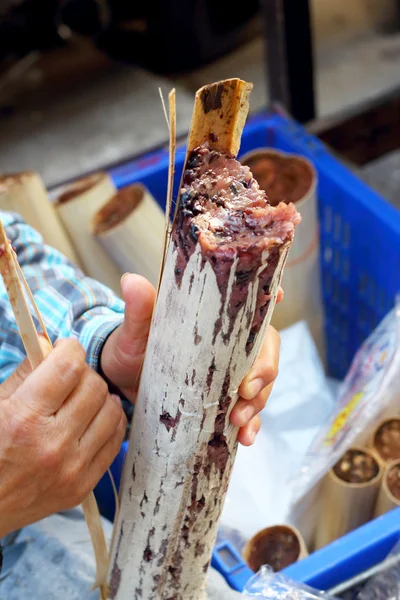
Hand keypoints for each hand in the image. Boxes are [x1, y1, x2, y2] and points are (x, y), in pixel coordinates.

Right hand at [0, 338, 125, 537]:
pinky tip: (94, 417)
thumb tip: (50, 343)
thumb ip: (26, 371)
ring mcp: (72, 468)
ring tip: (82, 398)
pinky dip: (109, 421)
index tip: (64, 350)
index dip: (69, 349)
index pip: (68, 367)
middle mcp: (52, 444)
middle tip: (68, 378)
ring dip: (99, 396)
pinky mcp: (83, 485)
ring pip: (111, 409)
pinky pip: (116, 439)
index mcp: (23, 419)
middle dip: (82, 373)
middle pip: (94, 385)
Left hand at [101, 274, 281, 446]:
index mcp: (214, 317)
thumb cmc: (132, 347)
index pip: (250, 304)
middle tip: (246, 391)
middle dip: (264, 370)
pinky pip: (249, 413)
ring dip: (258, 402)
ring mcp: (231, 373)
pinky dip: (252, 426)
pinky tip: (246, 438)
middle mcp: (230, 344)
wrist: (121, 383)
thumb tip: (130, 281)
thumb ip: (138, 309)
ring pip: (262, 383)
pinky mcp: (225, 402)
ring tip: (238, 421)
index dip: (270, 297)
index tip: (278, 295)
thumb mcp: (134, 330)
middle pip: (265, 348)